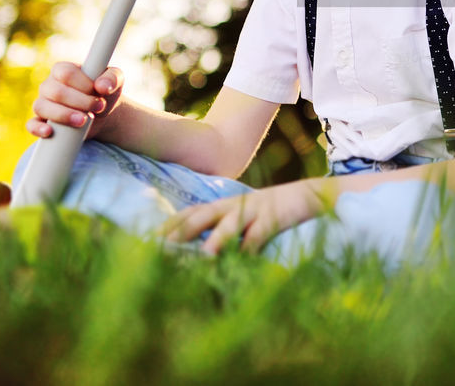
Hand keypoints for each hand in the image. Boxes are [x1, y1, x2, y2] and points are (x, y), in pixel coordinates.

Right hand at [27, 62, 123, 139]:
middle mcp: (49, 85)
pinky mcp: (42, 121)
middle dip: (80, 102)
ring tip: (83, 120)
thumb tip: (103, 86)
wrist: (103, 113)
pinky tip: (49, 132)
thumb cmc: (105, 92)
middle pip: (56, 92)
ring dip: (63, 115)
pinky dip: (37, 128)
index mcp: (63, 70)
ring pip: (41, 107)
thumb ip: (113, 78)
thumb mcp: (115, 81)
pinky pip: (31, 124)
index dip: (83, 84)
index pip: (66, 73)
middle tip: (99, 107)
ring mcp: (43, 103)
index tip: (99, 92)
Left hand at [162, 180, 325, 255]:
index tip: (147, 242)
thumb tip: (196, 257)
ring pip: (230, 223)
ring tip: (202, 258)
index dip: (168, 225)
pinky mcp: (274, 216)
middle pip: (202, 216)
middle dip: (181, 232)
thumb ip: (220, 230)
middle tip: (161, 250)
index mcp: (222, 205)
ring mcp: (253, 209)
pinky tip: (243, 260)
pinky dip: (251, 245)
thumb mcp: (241, 217)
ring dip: (216, 240)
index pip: (189, 213)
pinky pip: (260, 232)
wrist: (306, 195)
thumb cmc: (269, 212)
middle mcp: (233, 205)